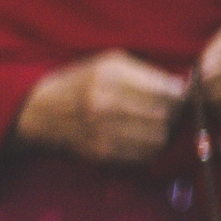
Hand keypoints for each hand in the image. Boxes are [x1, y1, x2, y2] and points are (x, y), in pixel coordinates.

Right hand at [15, 50, 186, 163]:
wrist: (39, 112)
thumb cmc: (77, 83)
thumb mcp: (105, 64)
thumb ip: (144, 73)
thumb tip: (182, 88)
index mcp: (111, 74)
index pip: (167, 90)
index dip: (180, 94)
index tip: (179, 95)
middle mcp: (107, 102)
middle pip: (166, 115)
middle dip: (173, 114)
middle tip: (168, 111)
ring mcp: (104, 130)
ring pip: (159, 138)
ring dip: (162, 133)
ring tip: (153, 125)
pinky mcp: (102, 152)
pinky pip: (144, 155)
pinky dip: (149, 148)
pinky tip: (140, 138)